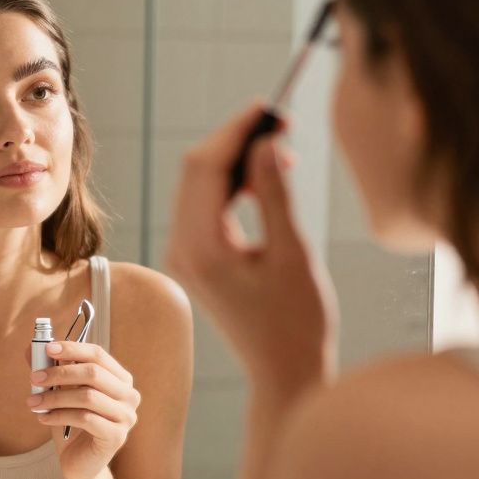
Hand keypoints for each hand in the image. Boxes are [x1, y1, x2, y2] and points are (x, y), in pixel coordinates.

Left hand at [27, 341, 140, 478]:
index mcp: (120, 379)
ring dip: (54, 397)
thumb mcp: (60, 393)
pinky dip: (59, 415)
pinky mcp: (116, 436)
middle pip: (93, 373)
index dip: (72, 349)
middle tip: (34, 377)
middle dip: (59, 373)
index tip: (47, 349)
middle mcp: (129, 395)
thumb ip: (50, 371)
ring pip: (87, 396)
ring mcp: (126, 416)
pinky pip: (85, 419)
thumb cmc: (71, 425)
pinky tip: (43, 418)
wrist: (80, 463)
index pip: (97, 354)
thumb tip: (30, 349)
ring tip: (33, 402)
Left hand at [164, 103, 337, 406]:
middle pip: (196, 172)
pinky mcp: (195, 258)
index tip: (268, 107)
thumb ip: (275, 194)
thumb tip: (264, 143)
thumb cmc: (297, 322)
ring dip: (236, 163)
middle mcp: (181, 248)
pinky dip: (232, 187)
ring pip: (200, 186)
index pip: (204, 169)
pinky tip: (265, 180)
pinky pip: (205, 206)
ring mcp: (184, 254)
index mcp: (200, 248)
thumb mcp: (293, 252)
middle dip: (235, 142)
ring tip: (281, 153)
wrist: (285, 371)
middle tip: (280, 124)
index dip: (235, 131)